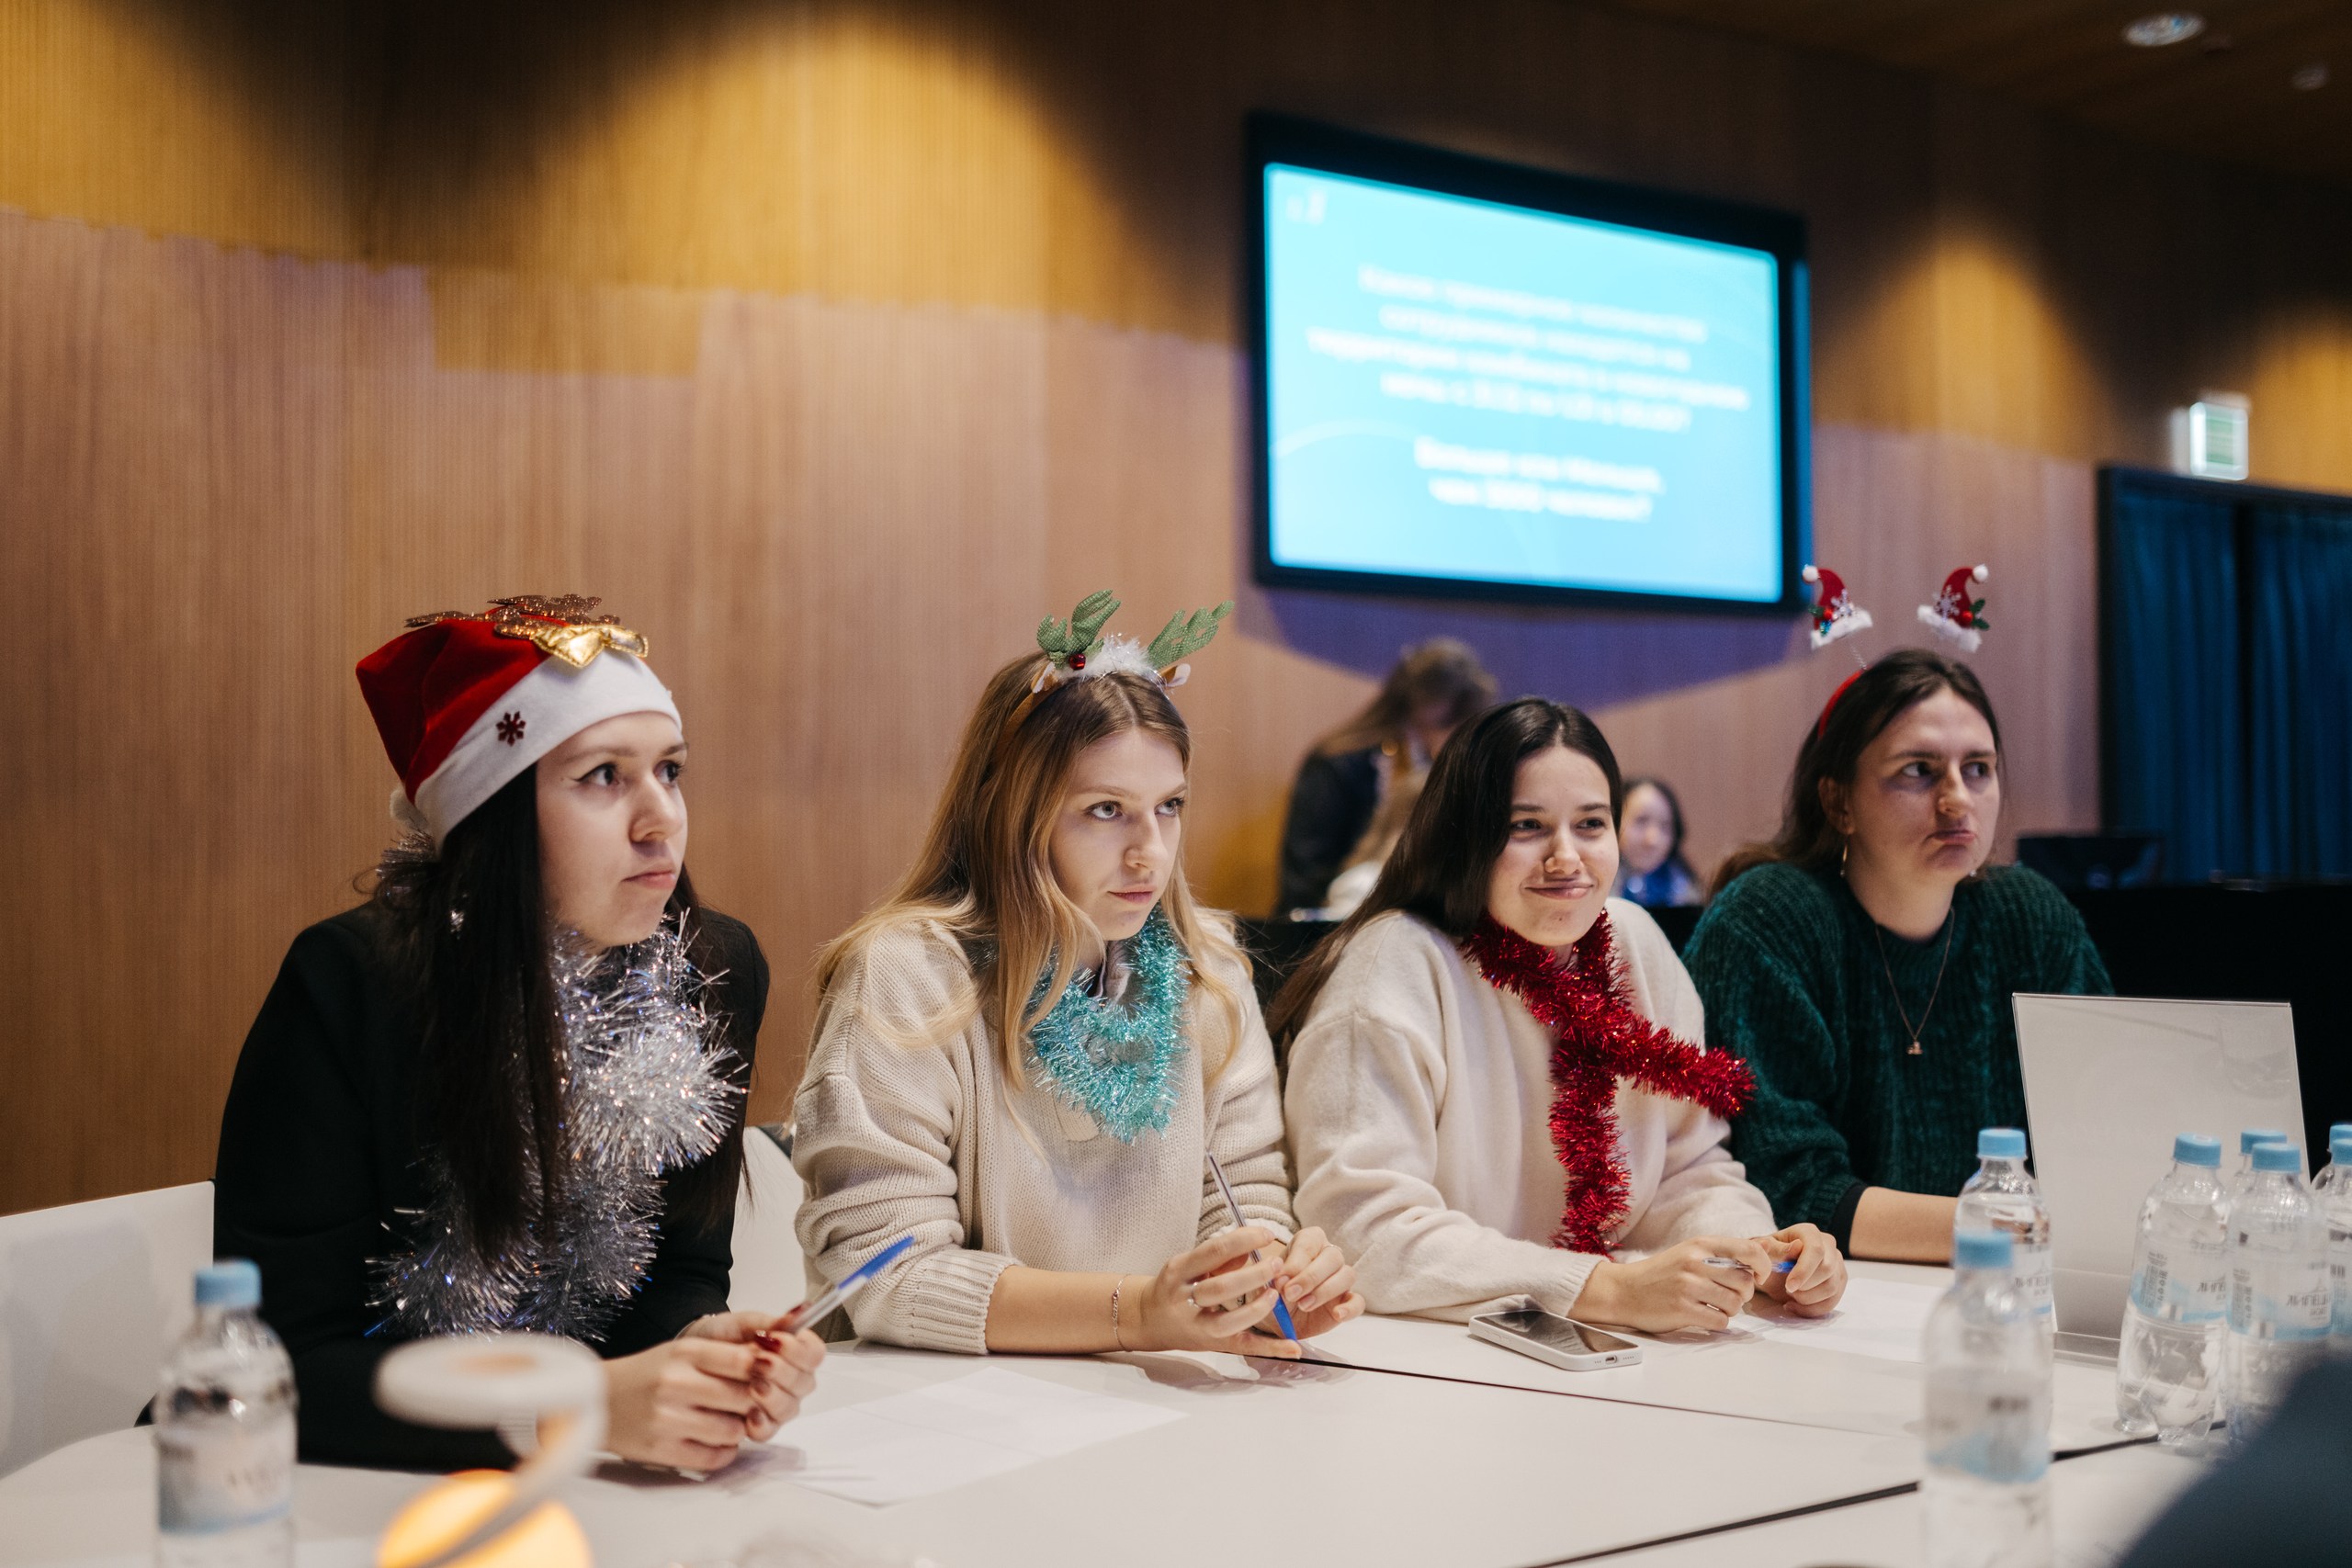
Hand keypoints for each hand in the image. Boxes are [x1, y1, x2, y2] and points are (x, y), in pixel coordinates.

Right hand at [602, 1315, 822, 1469]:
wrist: (600, 1400)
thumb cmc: (649, 1374)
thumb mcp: (686, 1350)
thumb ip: (730, 1352)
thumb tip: (779, 1349)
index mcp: (687, 1352)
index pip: (746, 1360)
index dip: (768, 1370)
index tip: (772, 1375)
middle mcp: (676, 1382)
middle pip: (746, 1397)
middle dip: (756, 1402)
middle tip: (753, 1401)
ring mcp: (668, 1418)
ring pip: (734, 1431)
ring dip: (739, 1429)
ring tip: (726, 1419)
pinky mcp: (661, 1450)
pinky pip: (714, 1457)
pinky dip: (723, 1451)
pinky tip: (713, 1439)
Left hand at [682, 1311, 824, 1438]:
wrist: (692, 1356)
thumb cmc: (721, 1339)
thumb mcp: (744, 1324)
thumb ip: (772, 1323)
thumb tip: (800, 1312)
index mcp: (795, 1353)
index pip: (814, 1354)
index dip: (800, 1350)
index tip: (778, 1340)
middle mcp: (791, 1381)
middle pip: (804, 1382)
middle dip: (783, 1371)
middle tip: (761, 1361)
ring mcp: (777, 1404)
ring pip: (789, 1408)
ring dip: (773, 1396)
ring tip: (754, 1385)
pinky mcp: (758, 1425)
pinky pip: (769, 1431)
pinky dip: (761, 1424)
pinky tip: (750, 1415)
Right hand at [1131, 1226, 1291, 1355]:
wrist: (1147, 1319)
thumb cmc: (1173, 1286)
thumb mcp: (1188, 1264)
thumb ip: (1219, 1257)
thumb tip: (1253, 1247)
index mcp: (1178, 1270)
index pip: (1214, 1251)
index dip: (1244, 1240)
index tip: (1267, 1234)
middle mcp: (1183, 1299)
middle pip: (1221, 1288)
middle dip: (1253, 1276)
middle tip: (1277, 1265)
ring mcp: (1196, 1326)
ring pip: (1228, 1321)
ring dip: (1257, 1308)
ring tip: (1275, 1294)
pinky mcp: (1211, 1345)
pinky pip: (1243, 1347)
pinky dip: (1270, 1348)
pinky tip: (1292, 1346)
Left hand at [1272, 1226, 1365, 1339]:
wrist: (1277, 1318)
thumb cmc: (1273, 1293)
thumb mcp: (1266, 1285)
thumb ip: (1273, 1281)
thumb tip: (1282, 1280)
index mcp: (1307, 1242)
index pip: (1309, 1242)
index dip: (1296, 1261)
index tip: (1280, 1280)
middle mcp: (1327, 1256)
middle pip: (1332, 1256)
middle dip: (1310, 1277)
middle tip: (1290, 1294)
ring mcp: (1340, 1278)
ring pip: (1346, 1275)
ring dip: (1325, 1291)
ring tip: (1303, 1305)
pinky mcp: (1347, 1301)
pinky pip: (1358, 1302)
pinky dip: (1350, 1308)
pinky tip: (1337, 1315)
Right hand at [1574, 1236, 1772, 1332]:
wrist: (1623, 1291)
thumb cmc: (1660, 1274)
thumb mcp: (1689, 1253)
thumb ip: (1721, 1254)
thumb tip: (1763, 1256)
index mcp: (1700, 1245)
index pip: (1749, 1250)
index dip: (1763, 1266)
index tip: (1759, 1276)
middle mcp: (1695, 1262)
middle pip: (1745, 1281)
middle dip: (1744, 1294)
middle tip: (1729, 1295)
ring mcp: (1688, 1286)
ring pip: (1735, 1303)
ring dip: (1730, 1309)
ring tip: (1712, 1305)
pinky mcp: (1682, 1309)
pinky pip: (1720, 1320)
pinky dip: (1717, 1322)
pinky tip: (1703, 1316)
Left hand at [1754, 1224, 1845, 1315]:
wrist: (1772, 1269)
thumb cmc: (1768, 1257)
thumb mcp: (1764, 1252)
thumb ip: (1776, 1249)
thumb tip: (1797, 1247)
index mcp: (1809, 1232)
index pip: (1816, 1250)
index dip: (1804, 1271)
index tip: (1789, 1286)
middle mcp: (1828, 1244)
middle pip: (1827, 1270)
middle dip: (1805, 1286)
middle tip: (1787, 1289)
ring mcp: (1837, 1263)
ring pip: (1831, 1287)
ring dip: (1808, 1299)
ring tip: (1791, 1295)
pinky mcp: (1839, 1280)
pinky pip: (1832, 1301)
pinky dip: (1812, 1310)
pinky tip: (1795, 1306)